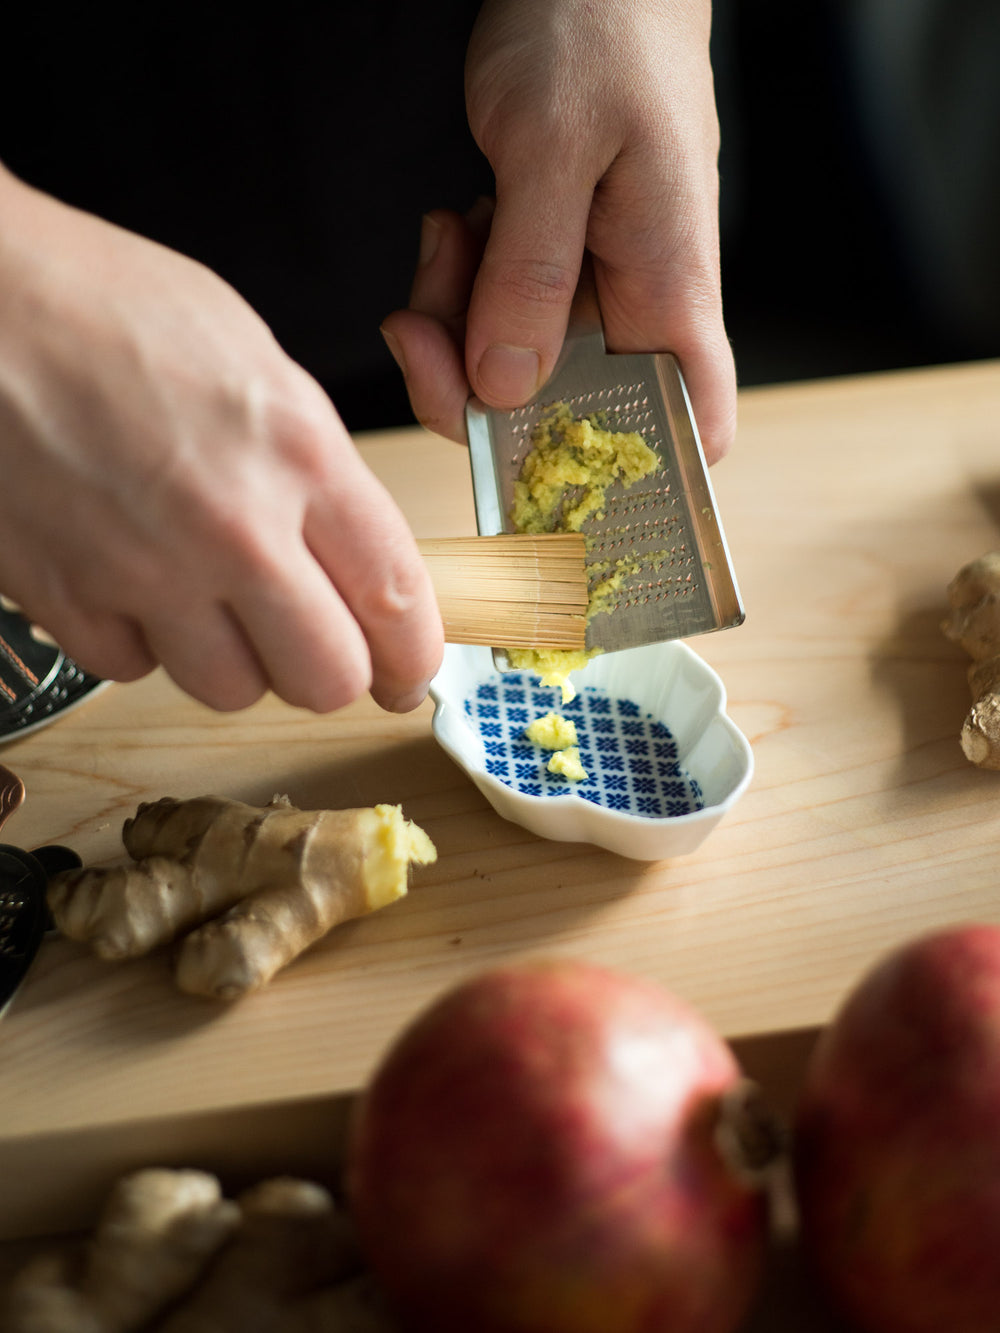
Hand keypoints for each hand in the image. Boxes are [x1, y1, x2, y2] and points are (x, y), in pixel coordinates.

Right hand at [0, 167, 442, 713]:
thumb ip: (316, 473)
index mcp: (299, 456)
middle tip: (315, 642)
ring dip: (236, 659)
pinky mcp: (66, 599)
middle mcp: (231, 529)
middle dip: (332, 671)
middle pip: (326, 679)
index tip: (410, 670)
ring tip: (211, 595)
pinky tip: (133, 582)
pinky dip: (144, 642)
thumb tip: (353, 559)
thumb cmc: (108, 307)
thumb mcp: (257, 366)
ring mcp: (144, 573)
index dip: (414, 656)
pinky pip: (136, 670)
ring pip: (232, 690)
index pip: (396, 598)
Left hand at [383, 0, 736, 464]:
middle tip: (428, 318)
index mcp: (671, 294)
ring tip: (456, 231)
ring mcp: (592, 291)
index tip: (549, 485)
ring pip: (511, 366)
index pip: (692, 429)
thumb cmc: (600, 27)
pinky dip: (456, 286)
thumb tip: (504, 390)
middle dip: (475, 381)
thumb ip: (529, 277)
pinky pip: (491, 316)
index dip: (640, 484)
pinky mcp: (550, 267)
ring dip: (454, 318)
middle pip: (562, 414)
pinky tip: (460, 224)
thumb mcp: (552, 147)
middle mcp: (636, 309)